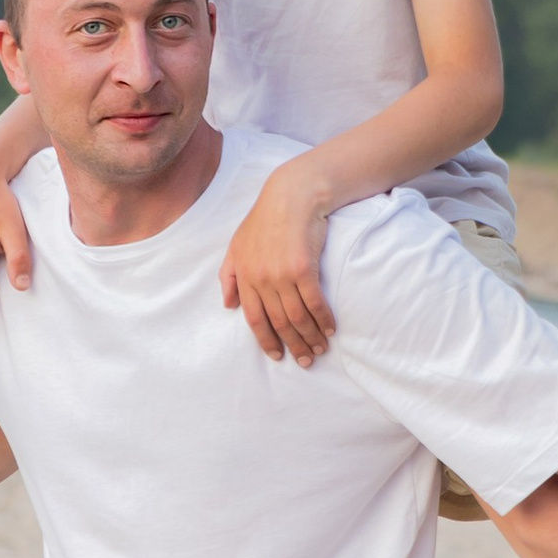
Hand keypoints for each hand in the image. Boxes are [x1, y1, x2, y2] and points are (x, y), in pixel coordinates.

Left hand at [218, 157, 334, 362]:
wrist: (291, 197)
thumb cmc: (264, 219)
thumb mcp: (236, 245)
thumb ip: (229, 276)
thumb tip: (228, 305)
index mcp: (245, 276)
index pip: (254, 319)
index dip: (266, 341)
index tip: (277, 355)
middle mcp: (262, 279)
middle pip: (278, 322)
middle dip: (292, 345)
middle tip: (305, 360)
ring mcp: (282, 275)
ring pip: (297, 316)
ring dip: (310, 336)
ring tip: (320, 348)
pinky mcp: (304, 269)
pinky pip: (314, 302)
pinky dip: (322, 319)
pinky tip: (329, 328)